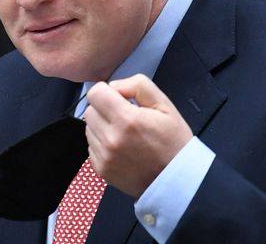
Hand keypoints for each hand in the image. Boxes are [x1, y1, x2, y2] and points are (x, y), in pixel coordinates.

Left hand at [83, 74, 193, 196]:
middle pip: (90, 110)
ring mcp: (105, 157)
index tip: (119, 98)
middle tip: (124, 116)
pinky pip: (91, 147)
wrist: (176, 179)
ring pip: (89, 128)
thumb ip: (138, 85)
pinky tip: (121, 147)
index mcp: (127, 120)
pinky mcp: (102, 170)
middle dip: (104, 109)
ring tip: (124, 133)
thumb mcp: (165, 104)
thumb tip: (114, 86)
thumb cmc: (173, 142)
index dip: (107, 91)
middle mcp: (111, 139)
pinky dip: (102, 144)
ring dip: (102, 126)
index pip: (95, 93)